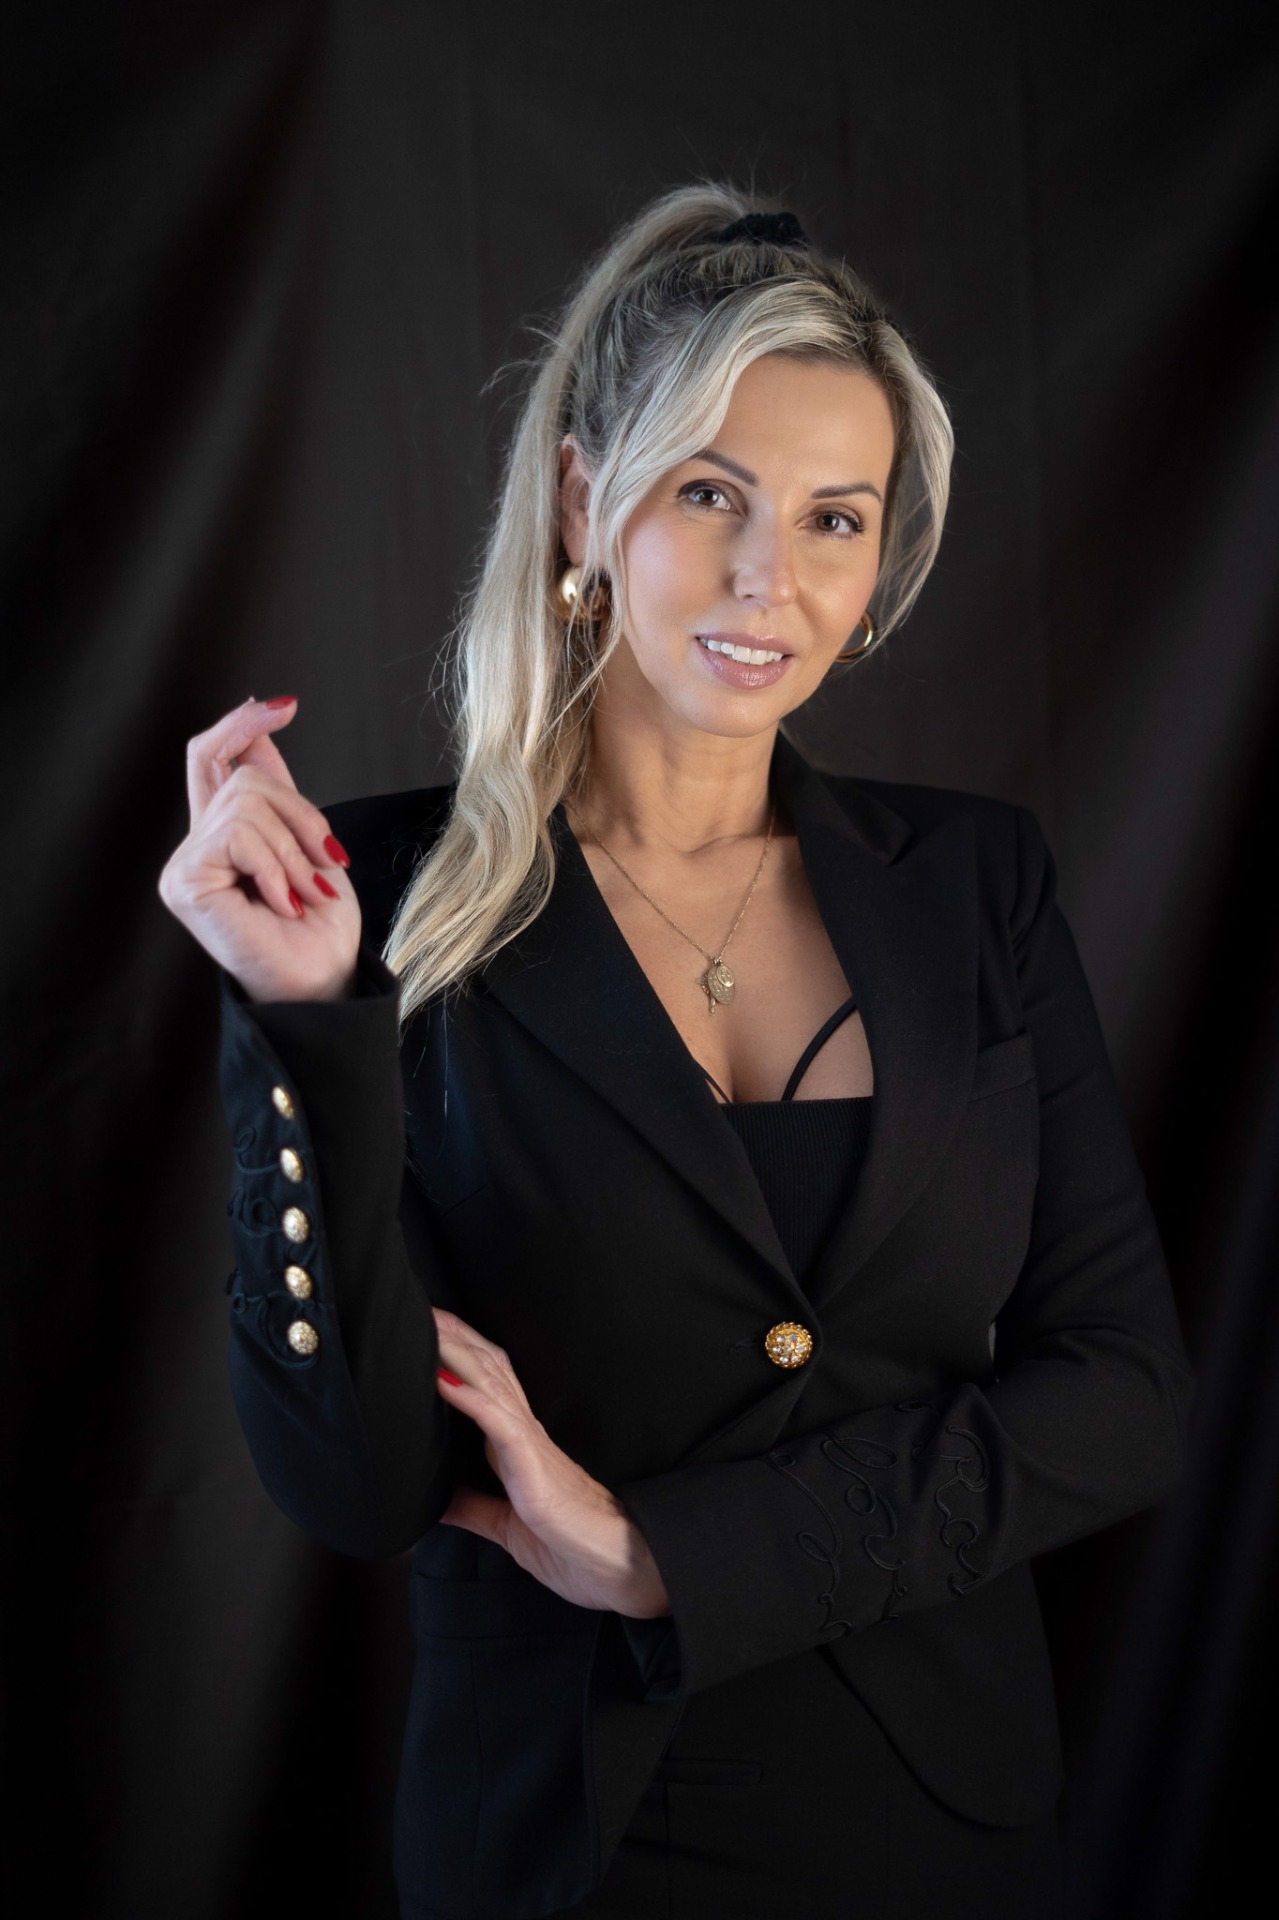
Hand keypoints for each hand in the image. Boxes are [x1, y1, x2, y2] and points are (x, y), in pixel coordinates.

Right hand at [158, 697, 360, 1003]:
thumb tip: (260, 731)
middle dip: (299, 814)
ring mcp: (186, 864)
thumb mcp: (309, 843)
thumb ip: (279, 793)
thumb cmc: (319, 928)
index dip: (241, 725)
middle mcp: (197, 845)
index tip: (284, 708)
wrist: (322, 980)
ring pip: (247, 805)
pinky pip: (239, 837)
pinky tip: (282, 904)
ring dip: (294, 851)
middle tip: (322, 863)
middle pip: (243, 775)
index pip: (212, 757)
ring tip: (303, 894)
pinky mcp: (184, 882)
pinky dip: (275, 869)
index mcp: (223, 833)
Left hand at [433, 1307, 670, 1619]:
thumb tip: (437, 1502)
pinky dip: (469, 1398)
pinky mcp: (535, 1469)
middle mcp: (524, 1435)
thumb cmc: (575, 1547)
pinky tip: (443, 1381)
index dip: (458, 1354)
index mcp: (517, 1447)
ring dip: (455, 1352)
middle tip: (420, 1307)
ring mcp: (530, 1447)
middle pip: (487, 1368)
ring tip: (426, 1325)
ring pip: (491, 1383)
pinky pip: (499, 1424)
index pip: (485, 1384)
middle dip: (454, 1336)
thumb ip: (476, 1510)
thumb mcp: (509, 1529)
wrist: (622, 1568)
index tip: (428, 1330)